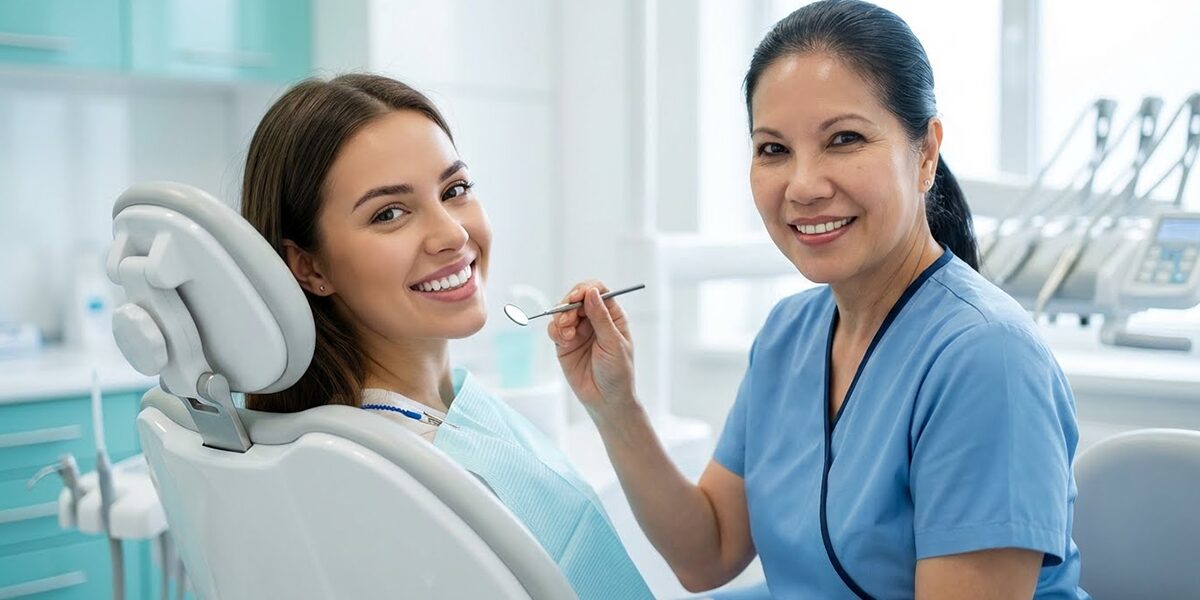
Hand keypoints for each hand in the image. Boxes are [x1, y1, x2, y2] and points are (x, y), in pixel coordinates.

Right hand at [546, 280, 638, 417]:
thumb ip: (601, 318)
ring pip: (562, 311)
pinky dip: (555, 331)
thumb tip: (591, 292)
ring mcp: (578, 330)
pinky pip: (554, 328)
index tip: (577, 297)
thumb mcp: (613, 343)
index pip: (598, 290)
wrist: (606, 400)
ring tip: (568, 335)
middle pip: (576, 297)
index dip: (586, 289)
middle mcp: (594, 319)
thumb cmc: (618, 373)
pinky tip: (564, 342)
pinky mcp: (565, 343)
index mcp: (612, 316)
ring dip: (561, 318)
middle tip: (569, 320)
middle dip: (569, 305)